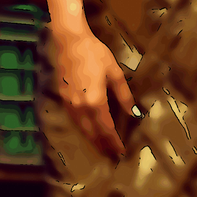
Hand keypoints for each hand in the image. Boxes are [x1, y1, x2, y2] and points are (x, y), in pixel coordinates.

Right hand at [52, 26, 137, 160]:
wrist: (71, 42)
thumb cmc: (95, 54)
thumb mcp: (114, 72)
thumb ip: (124, 95)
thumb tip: (134, 113)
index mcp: (96, 101)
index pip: (106, 129)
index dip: (114, 142)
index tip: (121, 151)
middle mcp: (81, 106)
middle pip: (92, 133)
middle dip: (103, 145)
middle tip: (112, 154)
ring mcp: (70, 103)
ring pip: (81, 128)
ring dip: (91, 138)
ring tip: (101, 146)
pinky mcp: (62, 97)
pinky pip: (73, 119)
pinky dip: (82, 128)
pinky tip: (87, 129)